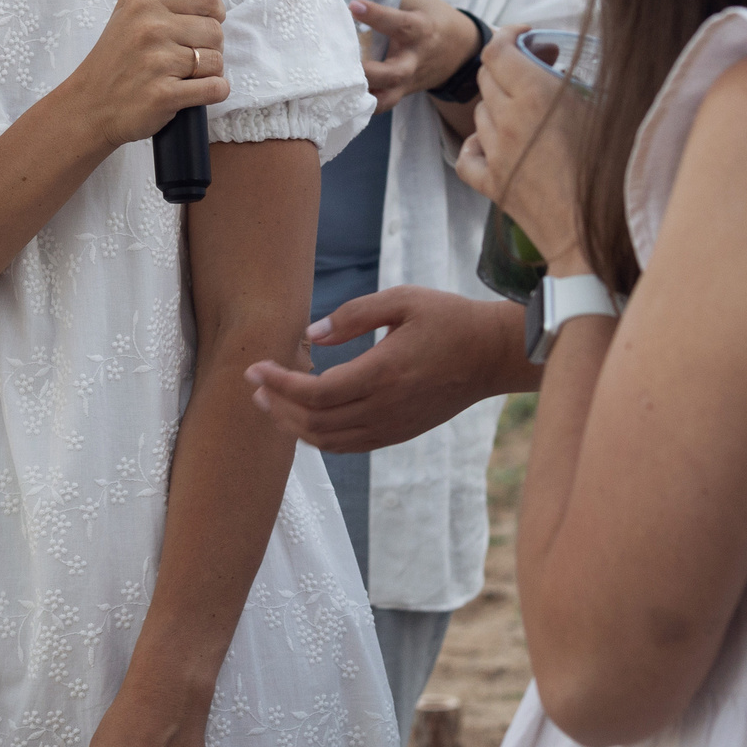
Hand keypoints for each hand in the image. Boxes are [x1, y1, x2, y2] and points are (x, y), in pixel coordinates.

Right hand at [53, 0, 229, 152]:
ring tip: (185, 76)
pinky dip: (214, 92)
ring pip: (216, 61)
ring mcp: (158, 62)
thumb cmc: (113, 63)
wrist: (88, 108)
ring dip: (208, 72)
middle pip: (215, 31)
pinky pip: (215, 88)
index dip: (215, 11)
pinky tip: (195, 92)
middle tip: (189, 58)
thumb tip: (208, 4)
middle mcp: (150, 28)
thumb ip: (162, 3)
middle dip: (209, 47)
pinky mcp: (164, 95)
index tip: (209, 22)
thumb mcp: (126, 16)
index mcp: (143, 3)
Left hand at [246, 286, 533, 451]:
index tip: (255, 370)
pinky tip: (305, 420)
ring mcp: (392, 425)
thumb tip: (312, 335)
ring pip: (329, 440)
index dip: (279, 385)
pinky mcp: (398, 433)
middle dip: (277, 406)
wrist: (492, 355)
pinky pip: (349, 446)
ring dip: (293, 426)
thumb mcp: (403, 300)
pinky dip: (319, 437)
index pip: (316, 391)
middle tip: (255, 388)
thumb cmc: (449, 320)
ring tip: (271, 405)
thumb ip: (353, 315)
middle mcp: (385, 407)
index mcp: (383, 372)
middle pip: (315, 421)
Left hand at [354, 0, 480, 112]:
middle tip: (343, 62)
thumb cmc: (431, 19)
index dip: (377, 15)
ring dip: (364, 95)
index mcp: (421, 30)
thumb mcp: (416, 3)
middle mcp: (415, 58)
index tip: (354, 6)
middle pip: (395, 73)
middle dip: (369, 71)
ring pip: (388, 97)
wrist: (459, 49)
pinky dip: (365, 103)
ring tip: (341, 86)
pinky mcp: (402, 92)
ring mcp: (409, 80)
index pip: (400, 24)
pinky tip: (345, 96)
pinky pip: (383, 103)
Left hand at [455, 26, 588, 270]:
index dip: (508, 36)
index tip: (523, 37)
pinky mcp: (490, 182)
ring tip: (527, 115)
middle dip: (506, 69)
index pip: (497, 50)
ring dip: (498, 106)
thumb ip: (578, 82)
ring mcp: (495, 152)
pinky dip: (477, 144)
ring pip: (480, 113)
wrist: (595, 231)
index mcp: (536, 94)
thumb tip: (561, 65)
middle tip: (532, 74)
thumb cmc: (612, 171)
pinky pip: (467, 153)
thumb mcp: (605, 112)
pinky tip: (495, 145)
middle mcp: (508, 119)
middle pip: (486, 78)